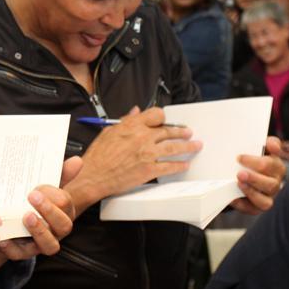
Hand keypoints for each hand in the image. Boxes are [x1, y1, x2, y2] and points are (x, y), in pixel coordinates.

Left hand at [0, 156, 82, 259]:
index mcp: (64, 213)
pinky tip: (3, 238)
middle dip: (49, 210)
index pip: (66, 204)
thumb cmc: (32, 202)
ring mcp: (41, 244)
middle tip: (33, 196)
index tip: (37, 187)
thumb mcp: (44, 188)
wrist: (11, 221)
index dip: (53, 196)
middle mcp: (57, 231)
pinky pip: (20, 254)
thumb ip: (60, 175)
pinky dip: (11, 247)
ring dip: (38, 230)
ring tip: (26, 217)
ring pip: (49, 245)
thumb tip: (77, 161)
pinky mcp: (23, 253)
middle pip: (63, 225)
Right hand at [64, 107, 201, 211]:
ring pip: (174, 148)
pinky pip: (170, 167)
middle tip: (188, 132)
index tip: (166, 121)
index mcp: (132, 126)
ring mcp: (147, 154)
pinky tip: (184, 165)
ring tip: (195, 145)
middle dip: (181, 131)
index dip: (163, 117)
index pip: (155, 114)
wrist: (93, 176)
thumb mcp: (109, 131)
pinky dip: (179, 166)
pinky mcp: (149, 170)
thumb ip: (125, 121)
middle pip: (169, 131)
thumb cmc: (98, 156)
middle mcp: (142, 137)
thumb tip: (136, 112)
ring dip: (188, 147)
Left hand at [230, 136, 285, 214]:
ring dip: (251, 192)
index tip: (240, 157)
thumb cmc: (248, 159)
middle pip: (271, 183)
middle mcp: (275, 183)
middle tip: (239, 173)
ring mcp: (267, 197)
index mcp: (275, 166)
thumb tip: (272, 144)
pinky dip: (242, 204)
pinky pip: (252, 209)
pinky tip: (233, 198)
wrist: (234, 173)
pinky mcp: (257, 208)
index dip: (256, 161)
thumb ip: (264, 142)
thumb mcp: (255, 147)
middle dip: (255, 179)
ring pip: (265, 201)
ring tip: (238, 184)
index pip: (272, 163)